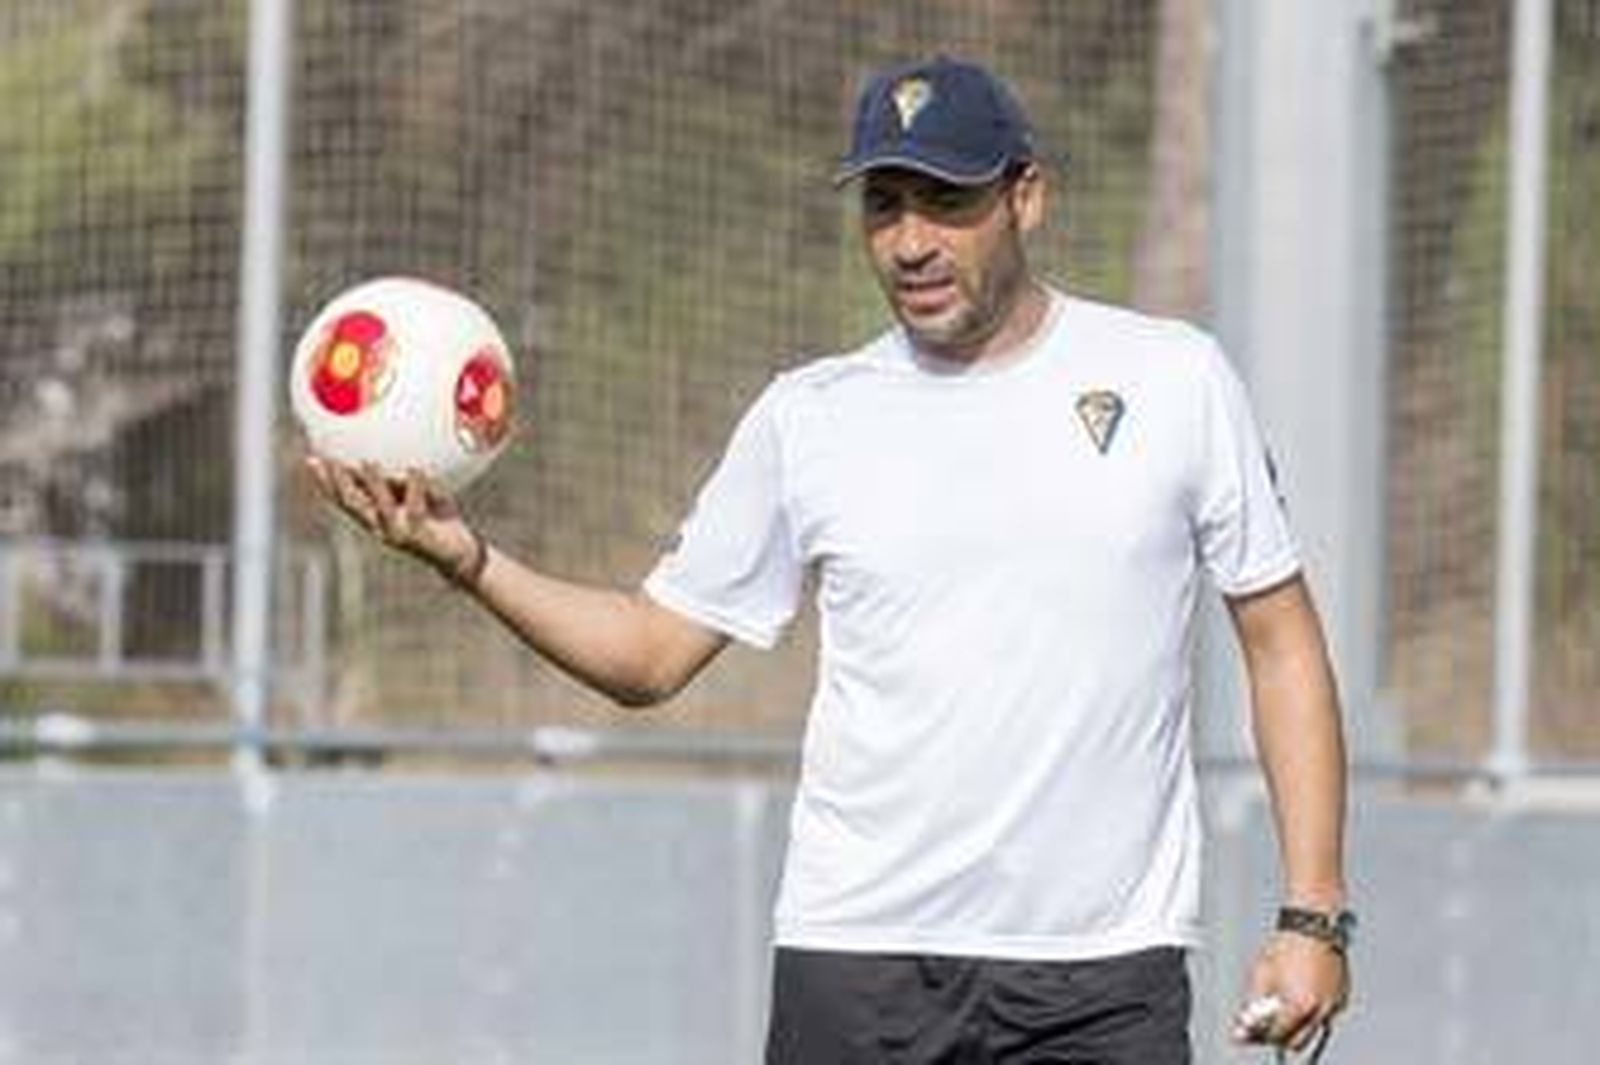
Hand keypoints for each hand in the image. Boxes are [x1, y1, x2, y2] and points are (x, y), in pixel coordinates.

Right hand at [305, 457, 486, 585]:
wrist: (460, 554)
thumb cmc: (437, 519)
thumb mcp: (416, 495)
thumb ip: (399, 481)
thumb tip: (387, 455)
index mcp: (375, 517)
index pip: (343, 499)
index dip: (325, 482)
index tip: (312, 460)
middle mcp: (381, 527)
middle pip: (352, 504)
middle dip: (338, 483)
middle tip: (329, 460)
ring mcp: (399, 533)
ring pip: (380, 508)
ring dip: (372, 485)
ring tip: (367, 463)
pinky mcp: (420, 536)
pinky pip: (415, 508)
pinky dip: (415, 487)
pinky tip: (415, 468)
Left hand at [1231, 931, 1349, 1052]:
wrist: (1312, 923)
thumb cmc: (1286, 944)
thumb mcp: (1262, 975)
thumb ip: (1255, 1004)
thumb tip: (1248, 1022)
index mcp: (1300, 1006)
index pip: (1279, 1036)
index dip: (1261, 1036)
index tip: (1250, 1032)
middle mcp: (1322, 1010)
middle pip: (1299, 1039)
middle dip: (1280, 1035)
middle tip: (1264, 1024)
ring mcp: (1335, 1003)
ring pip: (1314, 1028)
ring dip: (1297, 1023)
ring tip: (1281, 1004)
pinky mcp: (1342, 995)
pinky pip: (1325, 1013)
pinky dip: (1311, 1011)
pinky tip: (1298, 994)